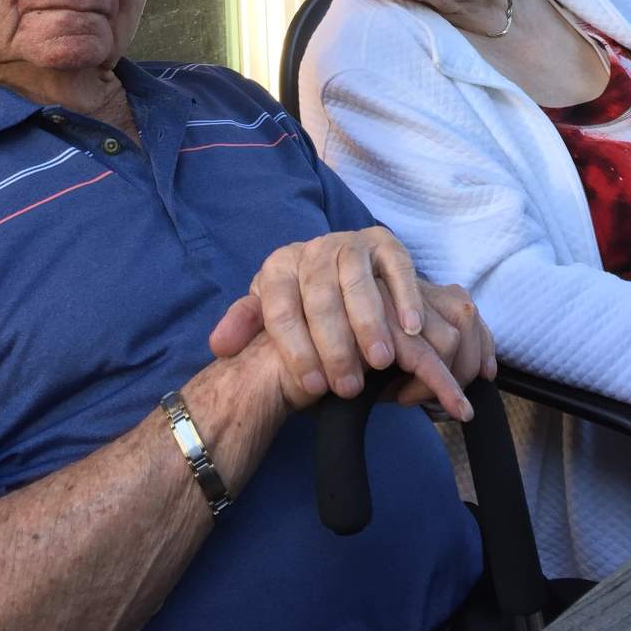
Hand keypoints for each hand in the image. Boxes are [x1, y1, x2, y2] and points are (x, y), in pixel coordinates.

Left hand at [208, 227, 495, 420]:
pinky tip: (412, 328)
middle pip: (320, 298)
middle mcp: (312, 249)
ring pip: (357, 282)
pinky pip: (397, 266)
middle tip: (348, 386)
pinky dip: (405, 295)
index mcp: (278, 267)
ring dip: (370, 322)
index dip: (295, 349)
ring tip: (379, 361)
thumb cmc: (301, 305)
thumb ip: (246, 326)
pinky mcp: (384, 242)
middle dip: (335, 345)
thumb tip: (219, 347)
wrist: (337, 270)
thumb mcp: (270, 314)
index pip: (280, 308)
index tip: (311, 388)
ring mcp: (350, 243)